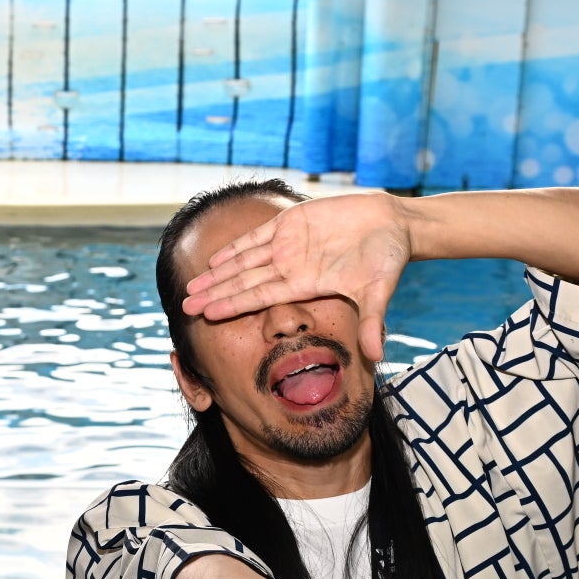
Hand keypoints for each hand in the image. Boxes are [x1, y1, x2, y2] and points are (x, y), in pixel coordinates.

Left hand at [181, 191, 413, 361]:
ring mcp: (289, 245)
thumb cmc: (387, 259)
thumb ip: (372, 322)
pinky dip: (237, 245)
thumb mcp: (379, 291)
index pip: (259, 297)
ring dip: (217, 273)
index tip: (207, 315)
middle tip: (185, 306)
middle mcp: (290, 268)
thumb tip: (375, 356)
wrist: (393, 226)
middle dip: (214, 293)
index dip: (232, 305)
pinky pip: (258, 236)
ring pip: (243, 261)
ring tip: (192, 285)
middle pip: (243, 283)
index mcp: (304, 285)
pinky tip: (215, 257)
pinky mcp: (293, 221)